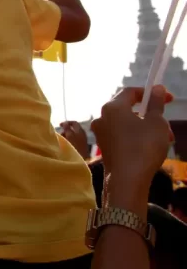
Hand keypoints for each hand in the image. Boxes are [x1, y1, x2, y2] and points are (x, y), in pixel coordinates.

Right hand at [59, 120, 89, 159]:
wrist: (82, 158)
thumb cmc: (74, 145)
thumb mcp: (69, 135)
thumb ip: (67, 128)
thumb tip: (65, 123)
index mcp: (80, 130)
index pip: (74, 122)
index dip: (66, 122)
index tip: (59, 125)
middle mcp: (82, 134)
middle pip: (73, 129)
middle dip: (65, 130)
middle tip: (60, 134)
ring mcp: (82, 140)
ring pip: (73, 135)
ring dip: (66, 136)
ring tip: (62, 140)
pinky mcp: (81, 145)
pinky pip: (73, 140)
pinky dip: (69, 140)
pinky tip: (66, 144)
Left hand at [91, 85, 174, 202]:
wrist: (127, 180)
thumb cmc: (143, 146)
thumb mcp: (156, 122)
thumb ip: (156, 104)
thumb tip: (157, 89)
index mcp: (112, 107)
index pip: (130, 92)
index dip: (150, 93)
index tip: (168, 98)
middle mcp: (101, 117)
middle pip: (129, 109)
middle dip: (150, 114)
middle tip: (167, 126)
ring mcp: (101, 133)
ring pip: (127, 124)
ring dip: (147, 128)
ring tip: (164, 140)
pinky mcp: (104, 147)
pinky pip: (122, 136)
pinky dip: (137, 137)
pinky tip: (151, 149)